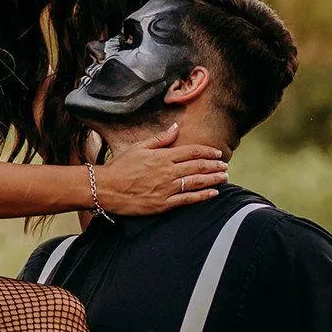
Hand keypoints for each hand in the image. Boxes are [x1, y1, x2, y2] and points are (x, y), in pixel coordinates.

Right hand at [93, 123, 228, 216]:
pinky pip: (187, 199)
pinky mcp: (163, 203)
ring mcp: (166, 188)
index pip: (192, 151)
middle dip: (215, 165)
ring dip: (213, 179)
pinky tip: (213, 193)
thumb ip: (160, 139)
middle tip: (225, 166)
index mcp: (163, 156)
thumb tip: (176, 128)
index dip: (208, 151)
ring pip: (196, 182)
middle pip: (198, 166)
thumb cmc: (120, 167)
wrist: (106, 188)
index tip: (217, 153)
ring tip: (224, 177)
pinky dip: (202, 196)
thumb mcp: (139, 147)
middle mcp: (168, 171)